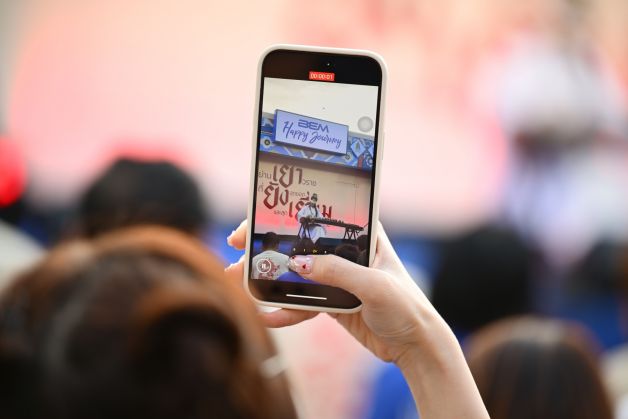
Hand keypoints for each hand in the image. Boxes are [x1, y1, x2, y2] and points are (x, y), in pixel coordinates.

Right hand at [225, 220, 444, 364]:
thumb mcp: (374, 285)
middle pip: (300, 242)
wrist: (416, 346)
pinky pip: (302, 303)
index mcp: (362, 235)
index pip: (318, 214)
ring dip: (267, 277)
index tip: (257, 218)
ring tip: (238, 280)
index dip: (285, 212)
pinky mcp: (333, 303)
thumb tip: (296, 265)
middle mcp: (347, 252)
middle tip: (236, 247)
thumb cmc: (406, 306)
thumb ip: (338, 273)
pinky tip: (265, 314)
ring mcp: (338, 277)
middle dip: (267, 245)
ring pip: (295, 273)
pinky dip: (284, 309)